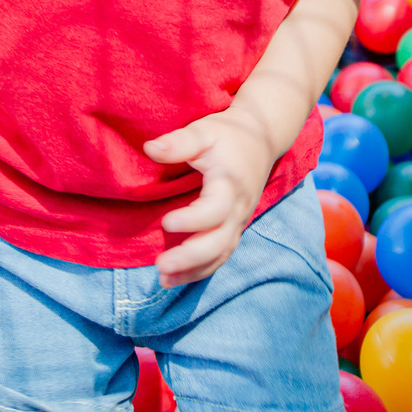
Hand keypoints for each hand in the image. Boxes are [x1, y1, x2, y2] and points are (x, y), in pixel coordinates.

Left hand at [147, 109, 274, 287]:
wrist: (262, 137)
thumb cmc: (229, 133)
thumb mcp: (204, 131)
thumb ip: (179, 142)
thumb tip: (150, 149)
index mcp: (230, 184)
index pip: (215, 210)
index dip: (192, 221)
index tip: (166, 222)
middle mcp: (238, 207)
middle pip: (220, 241)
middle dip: (191, 257)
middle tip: (161, 265)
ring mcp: (238, 220)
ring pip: (220, 253)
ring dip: (193, 270)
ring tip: (163, 280)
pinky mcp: (234, 227)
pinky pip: (221, 254)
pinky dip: (201, 270)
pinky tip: (176, 279)